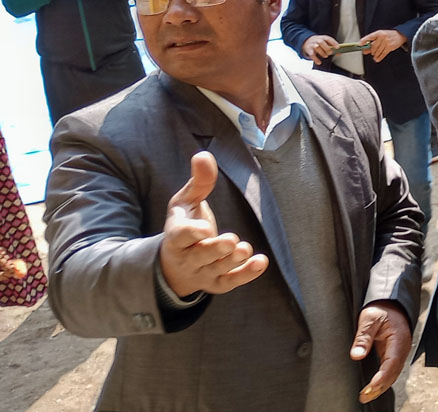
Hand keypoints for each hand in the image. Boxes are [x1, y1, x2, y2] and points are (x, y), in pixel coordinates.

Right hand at [159, 152, 268, 297]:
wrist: (175, 263)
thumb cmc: (184, 225)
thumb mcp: (186, 202)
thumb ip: (198, 181)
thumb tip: (203, 155)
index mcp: (176, 236)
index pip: (180, 236)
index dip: (191, 233)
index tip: (204, 229)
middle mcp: (187, 257)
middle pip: (200, 257)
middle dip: (215, 250)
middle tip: (231, 241)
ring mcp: (201, 273)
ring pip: (215, 271)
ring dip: (232, 262)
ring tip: (245, 249)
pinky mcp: (215, 283)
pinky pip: (229, 283)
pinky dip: (244, 275)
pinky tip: (260, 263)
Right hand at [302, 34, 339, 61]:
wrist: (307, 41)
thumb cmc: (320, 43)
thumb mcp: (326, 43)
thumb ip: (332, 47)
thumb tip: (339, 53)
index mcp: (323, 38)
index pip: (328, 39)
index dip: (333, 43)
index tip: (338, 47)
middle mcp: (317, 40)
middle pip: (321, 42)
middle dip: (326, 48)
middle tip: (330, 53)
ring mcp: (312, 45)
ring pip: (316, 47)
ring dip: (322, 52)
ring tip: (326, 56)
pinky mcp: (308, 50)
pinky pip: (312, 54)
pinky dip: (316, 59)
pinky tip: (319, 62)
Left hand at [350, 301, 412, 403]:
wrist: (391, 303)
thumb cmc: (382, 308)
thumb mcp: (370, 318)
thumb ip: (363, 337)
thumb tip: (357, 354)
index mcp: (399, 339)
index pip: (392, 362)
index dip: (382, 377)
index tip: (371, 386)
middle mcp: (402, 348)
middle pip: (393, 372)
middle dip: (380, 387)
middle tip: (364, 396)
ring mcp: (399, 352)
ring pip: (393, 374)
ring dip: (381, 386)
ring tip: (366, 395)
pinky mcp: (394, 354)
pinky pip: (390, 371)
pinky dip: (383, 381)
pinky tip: (373, 387)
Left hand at [361, 29, 404, 61]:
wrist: (400, 35)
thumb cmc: (388, 35)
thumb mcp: (380, 36)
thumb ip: (372, 42)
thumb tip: (365, 50)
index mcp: (379, 33)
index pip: (370, 37)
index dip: (364, 40)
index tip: (359, 44)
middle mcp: (382, 37)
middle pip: (373, 46)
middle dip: (371, 51)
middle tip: (371, 52)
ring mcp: (387, 42)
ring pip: (378, 51)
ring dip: (375, 55)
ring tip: (374, 56)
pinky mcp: (390, 47)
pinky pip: (383, 54)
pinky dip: (379, 57)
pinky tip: (377, 59)